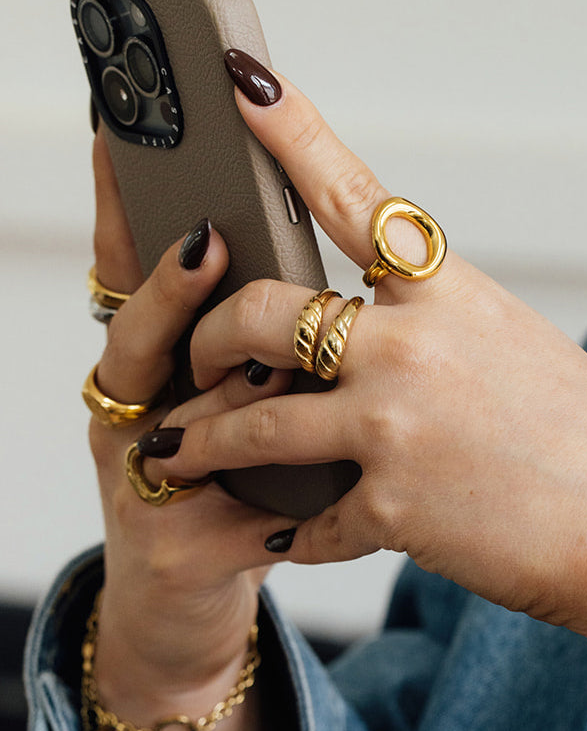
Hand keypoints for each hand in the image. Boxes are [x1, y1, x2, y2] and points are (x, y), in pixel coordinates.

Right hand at [86, 128, 292, 694]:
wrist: (199, 597)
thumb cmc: (234, 478)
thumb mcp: (247, 396)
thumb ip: (266, 338)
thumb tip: (316, 270)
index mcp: (160, 363)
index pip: (137, 272)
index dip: (128, 208)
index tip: (126, 133)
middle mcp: (137, 414)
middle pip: (135, 339)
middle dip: (169, 291)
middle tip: (206, 244)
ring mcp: (145, 485)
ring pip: (172, 428)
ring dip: (226, 404)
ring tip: (271, 377)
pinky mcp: (174, 554)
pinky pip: (224, 523)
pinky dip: (269, 512)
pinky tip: (296, 512)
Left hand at [152, 54, 586, 674]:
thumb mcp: (511, 347)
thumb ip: (429, 330)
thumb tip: (358, 335)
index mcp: (450, 294)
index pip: (352, 196)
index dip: (292, 133)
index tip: (241, 79)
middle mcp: (412, 347)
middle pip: (263, 312)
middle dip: (210, 333)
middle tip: (196, 354)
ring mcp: (396, 426)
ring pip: (252, 423)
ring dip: (200, 440)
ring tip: (172, 452)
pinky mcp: (392, 509)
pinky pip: (306, 522)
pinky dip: (292, 532)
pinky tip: (285, 535)